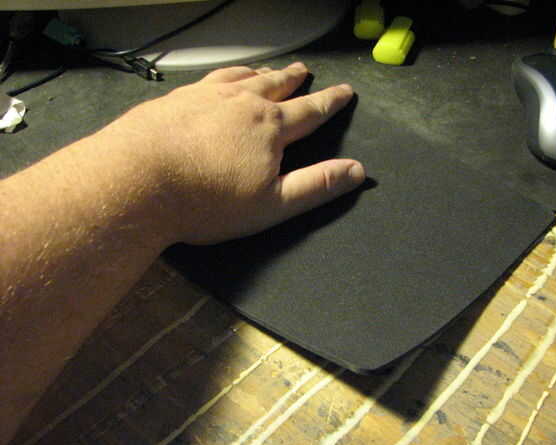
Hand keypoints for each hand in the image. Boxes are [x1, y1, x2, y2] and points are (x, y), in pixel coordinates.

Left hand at [98, 62, 364, 245]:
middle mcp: (241, 102)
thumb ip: (317, 185)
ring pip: (241, 77)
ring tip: (268, 69)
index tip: (343, 89)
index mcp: (269, 127)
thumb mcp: (273, 204)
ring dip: (260, 72)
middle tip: (304, 69)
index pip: (310, 110)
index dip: (330, 100)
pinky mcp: (175, 99)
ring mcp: (205, 96)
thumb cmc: (208, 201)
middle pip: (275, 85)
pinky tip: (220, 78)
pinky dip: (224, 74)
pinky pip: (209, 79)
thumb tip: (358, 171)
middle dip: (293, 79)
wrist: (137, 182)